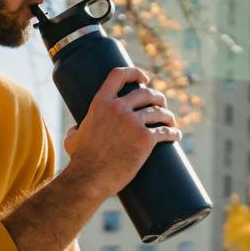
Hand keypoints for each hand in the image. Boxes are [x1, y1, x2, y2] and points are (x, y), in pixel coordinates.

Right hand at [63, 67, 179, 199]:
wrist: (90, 177)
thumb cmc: (81, 160)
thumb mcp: (73, 138)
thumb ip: (76, 130)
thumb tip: (77, 130)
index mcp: (100, 103)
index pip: (119, 75)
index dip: (135, 72)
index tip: (145, 78)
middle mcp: (118, 109)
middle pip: (146, 93)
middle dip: (157, 97)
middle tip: (160, 105)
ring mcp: (133, 123)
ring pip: (159, 112)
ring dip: (168, 115)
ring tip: (170, 121)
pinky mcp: (145, 139)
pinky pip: (165, 131)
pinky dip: (173, 133)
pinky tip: (176, 135)